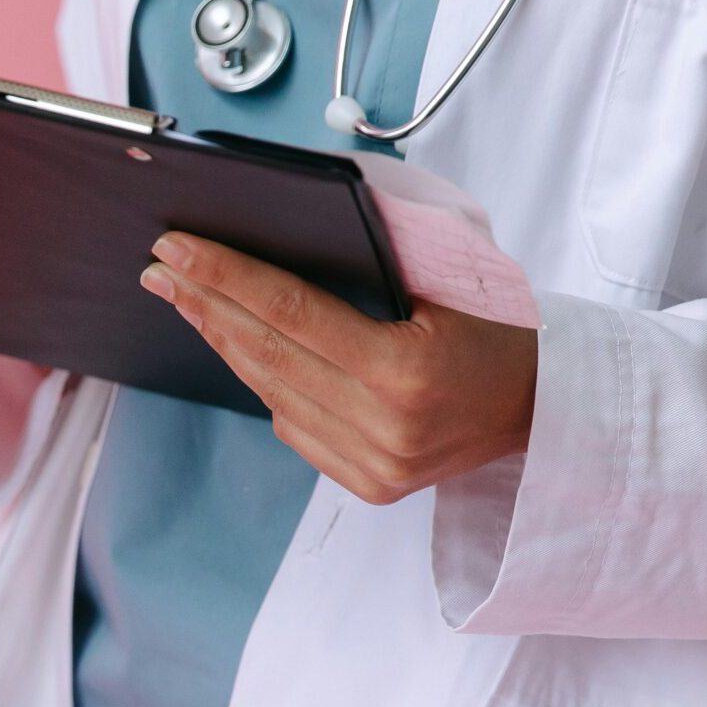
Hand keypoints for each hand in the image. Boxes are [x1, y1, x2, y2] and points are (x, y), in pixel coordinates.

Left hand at [139, 232, 538, 504]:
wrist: (547, 408)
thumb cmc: (501, 326)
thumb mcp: (453, 276)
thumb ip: (380, 254)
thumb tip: (287, 221)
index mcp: (404, 372)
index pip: (289, 312)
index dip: (224, 276)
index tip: (176, 248)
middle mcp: (383, 428)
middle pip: (266, 354)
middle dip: (204, 304)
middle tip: (159, 267)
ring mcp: (372, 465)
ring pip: (271, 391)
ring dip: (223, 340)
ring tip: (186, 298)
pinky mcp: (366, 485)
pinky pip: (294, 424)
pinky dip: (267, 380)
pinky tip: (243, 345)